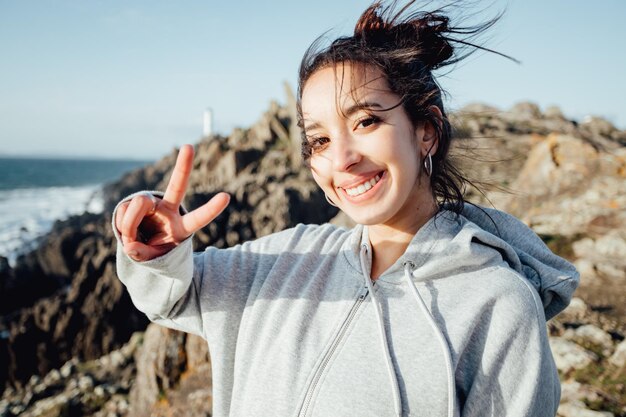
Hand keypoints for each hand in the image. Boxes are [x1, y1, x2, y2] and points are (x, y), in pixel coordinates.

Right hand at [114, 144, 229, 260]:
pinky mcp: (136, 202)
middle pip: (177, 186)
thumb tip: (130, 244)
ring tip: (131, 237)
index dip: (211, 209)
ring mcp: (152, 204)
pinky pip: (124, 210)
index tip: (226, 197)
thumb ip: (143, 254)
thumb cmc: (153, 251)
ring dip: (130, 223)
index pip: (198, 218)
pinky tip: (127, 230)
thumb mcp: (151, 259)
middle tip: (189, 146)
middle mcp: (169, 210)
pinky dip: (122, 224)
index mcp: (182, 227)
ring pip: (139, 203)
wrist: (140, 245)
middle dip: (183, 166)